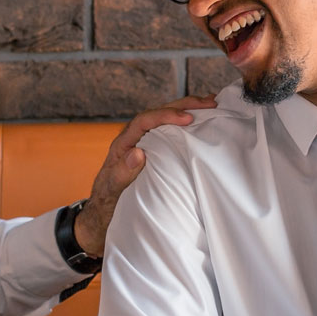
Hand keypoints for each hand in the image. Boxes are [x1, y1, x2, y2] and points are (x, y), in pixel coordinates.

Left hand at [74, 94, 216, 256]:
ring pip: (167, 121)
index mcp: (123, 144)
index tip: (187, 119)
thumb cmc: (107, 201)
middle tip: (210, 103)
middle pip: (159, 113)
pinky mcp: (155, 152)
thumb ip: (122, 173)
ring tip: (212, 106)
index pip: (145, 121)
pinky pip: (171, 134)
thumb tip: (138, 153)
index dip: (166, 116)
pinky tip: (203, 124)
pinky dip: (187, 127)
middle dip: (184, 105)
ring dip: (188, 111)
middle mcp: (135, 139)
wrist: (104, 212)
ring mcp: (146, 144)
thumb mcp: (112, 190)